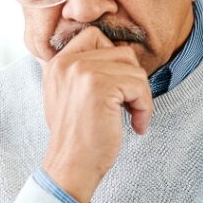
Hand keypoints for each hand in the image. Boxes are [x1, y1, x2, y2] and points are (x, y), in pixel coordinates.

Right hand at [41, 25, 152, 202]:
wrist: (70, 166)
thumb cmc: (77, 137)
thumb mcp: (69, 95)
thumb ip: (83, 72)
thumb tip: (120, 55)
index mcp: (57, 62)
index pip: (95, 36)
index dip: (114, 59)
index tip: (117, 89)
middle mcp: (67, 62)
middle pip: (121, 52)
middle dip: (131, 79)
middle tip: (128, 105)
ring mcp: (82, 71)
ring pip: (133, 68)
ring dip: (140, 95)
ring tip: (132, 117)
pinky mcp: (99, 86)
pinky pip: (138, 85)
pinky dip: (144, 107)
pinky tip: (136, 125)